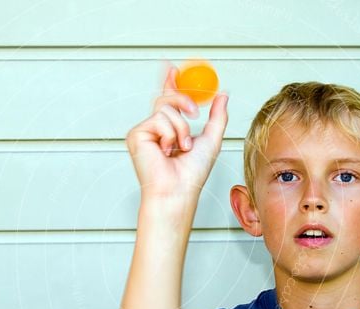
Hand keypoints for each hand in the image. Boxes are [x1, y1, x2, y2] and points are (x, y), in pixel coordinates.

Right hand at [126, 65, 228, 201]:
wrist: (179, 190)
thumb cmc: (192, 175)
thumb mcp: (212, 140)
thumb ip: (217, 117)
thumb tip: (223, 95)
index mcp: (170, 129)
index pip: (168, 100)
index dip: (169, 82)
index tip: (172, 68)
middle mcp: (155, 129)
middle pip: (167, 97)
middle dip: (183, 100)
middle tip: (195, 113)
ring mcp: (144, 132)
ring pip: (166, 108)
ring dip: (181, 127)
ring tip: (181, 148)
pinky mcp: (136, 135)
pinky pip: (158, 118)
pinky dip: (170, 134)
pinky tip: (166, 151)